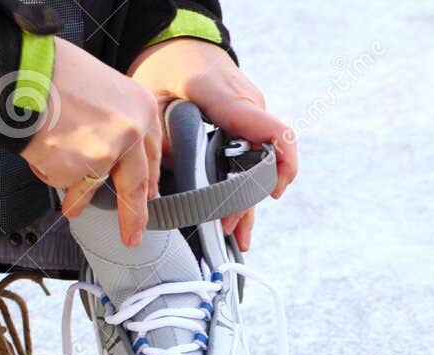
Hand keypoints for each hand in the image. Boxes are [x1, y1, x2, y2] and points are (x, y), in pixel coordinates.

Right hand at [19, 39, 162, 245]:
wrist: (22, 72)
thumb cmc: (51, 71)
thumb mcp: (99, 86)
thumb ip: (111, 117)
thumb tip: (107, 144)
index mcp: (140, 106)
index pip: (151, 152)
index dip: (149, 176)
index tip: (149, 195)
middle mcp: (131, 130)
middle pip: (135, 182)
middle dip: (134, 213)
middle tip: (133, 235)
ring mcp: (107, 152)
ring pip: (94, 184)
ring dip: (79, 198)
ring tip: (71, 208)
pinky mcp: (80, 169)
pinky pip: (66, 182)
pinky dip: (52, 176)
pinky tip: (43, 159)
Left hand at [129, 38, 298, 251]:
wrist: (179, 42)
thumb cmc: (166, 66)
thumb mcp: (154, 100)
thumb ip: (166, 141)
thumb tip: (167, 190)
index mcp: (227, 97)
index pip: (271, 131)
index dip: (280, 164)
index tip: (271, 192)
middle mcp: (248, 105)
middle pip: (263, 160)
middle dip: (248, 199)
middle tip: (226, 228)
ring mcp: (250, 114)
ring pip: (258, 162)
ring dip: (246, 199)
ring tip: (234, 234)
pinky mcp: (246, 123)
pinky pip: (252, 155)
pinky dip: (243, 185)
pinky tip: (238, 217)